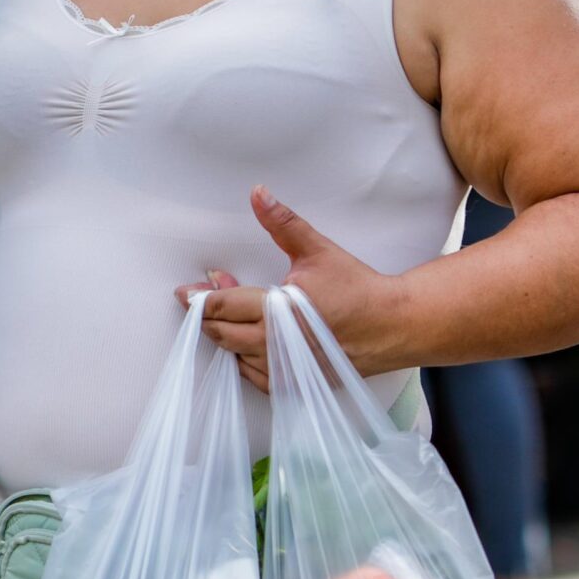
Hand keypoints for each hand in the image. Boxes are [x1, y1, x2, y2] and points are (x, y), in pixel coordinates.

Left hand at [176, 186, 406, 391]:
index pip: (223, 307)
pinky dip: (245, 360)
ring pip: (236, 357)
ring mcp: (286, 370)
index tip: (186, 292)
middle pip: (222, 335)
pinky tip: (250, 342)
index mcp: (279, 311)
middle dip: (209, 317)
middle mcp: (278, 345)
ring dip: (227, 337)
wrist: (392, 325)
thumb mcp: (317, 250)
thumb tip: (258, 194)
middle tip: (205, 300)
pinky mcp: (295, 384)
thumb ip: (283, 224)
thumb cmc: (357, 288)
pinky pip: (255, 377)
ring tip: (231, 316)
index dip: (200, 298)